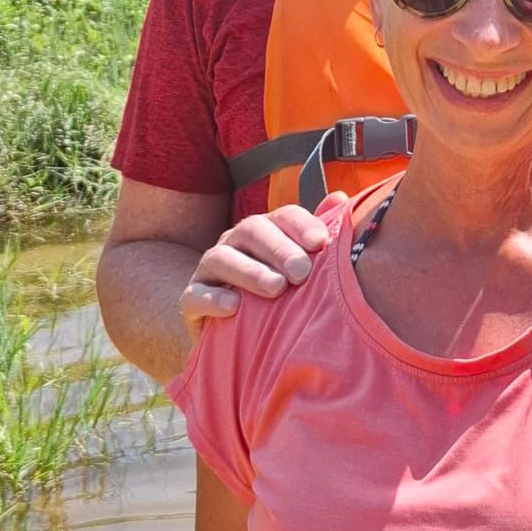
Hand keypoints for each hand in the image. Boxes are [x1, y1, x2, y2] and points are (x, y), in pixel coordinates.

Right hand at [179, 196, 346, 339]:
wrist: (232, 332)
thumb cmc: (275, 297)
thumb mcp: (299, 270)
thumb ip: (317, 237)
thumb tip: (341, 198)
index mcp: (266, 231)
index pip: (283, 216)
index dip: (302, 225)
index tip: (322, 243)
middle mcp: (235, 242)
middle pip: (253, 231)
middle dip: (280, 249)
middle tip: (303, 273)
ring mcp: (210, 270)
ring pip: (222, 258)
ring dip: (250, 272)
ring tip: (276, 289)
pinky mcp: (190, 301)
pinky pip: (196, 295)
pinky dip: (213, 299)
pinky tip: (234, 307)